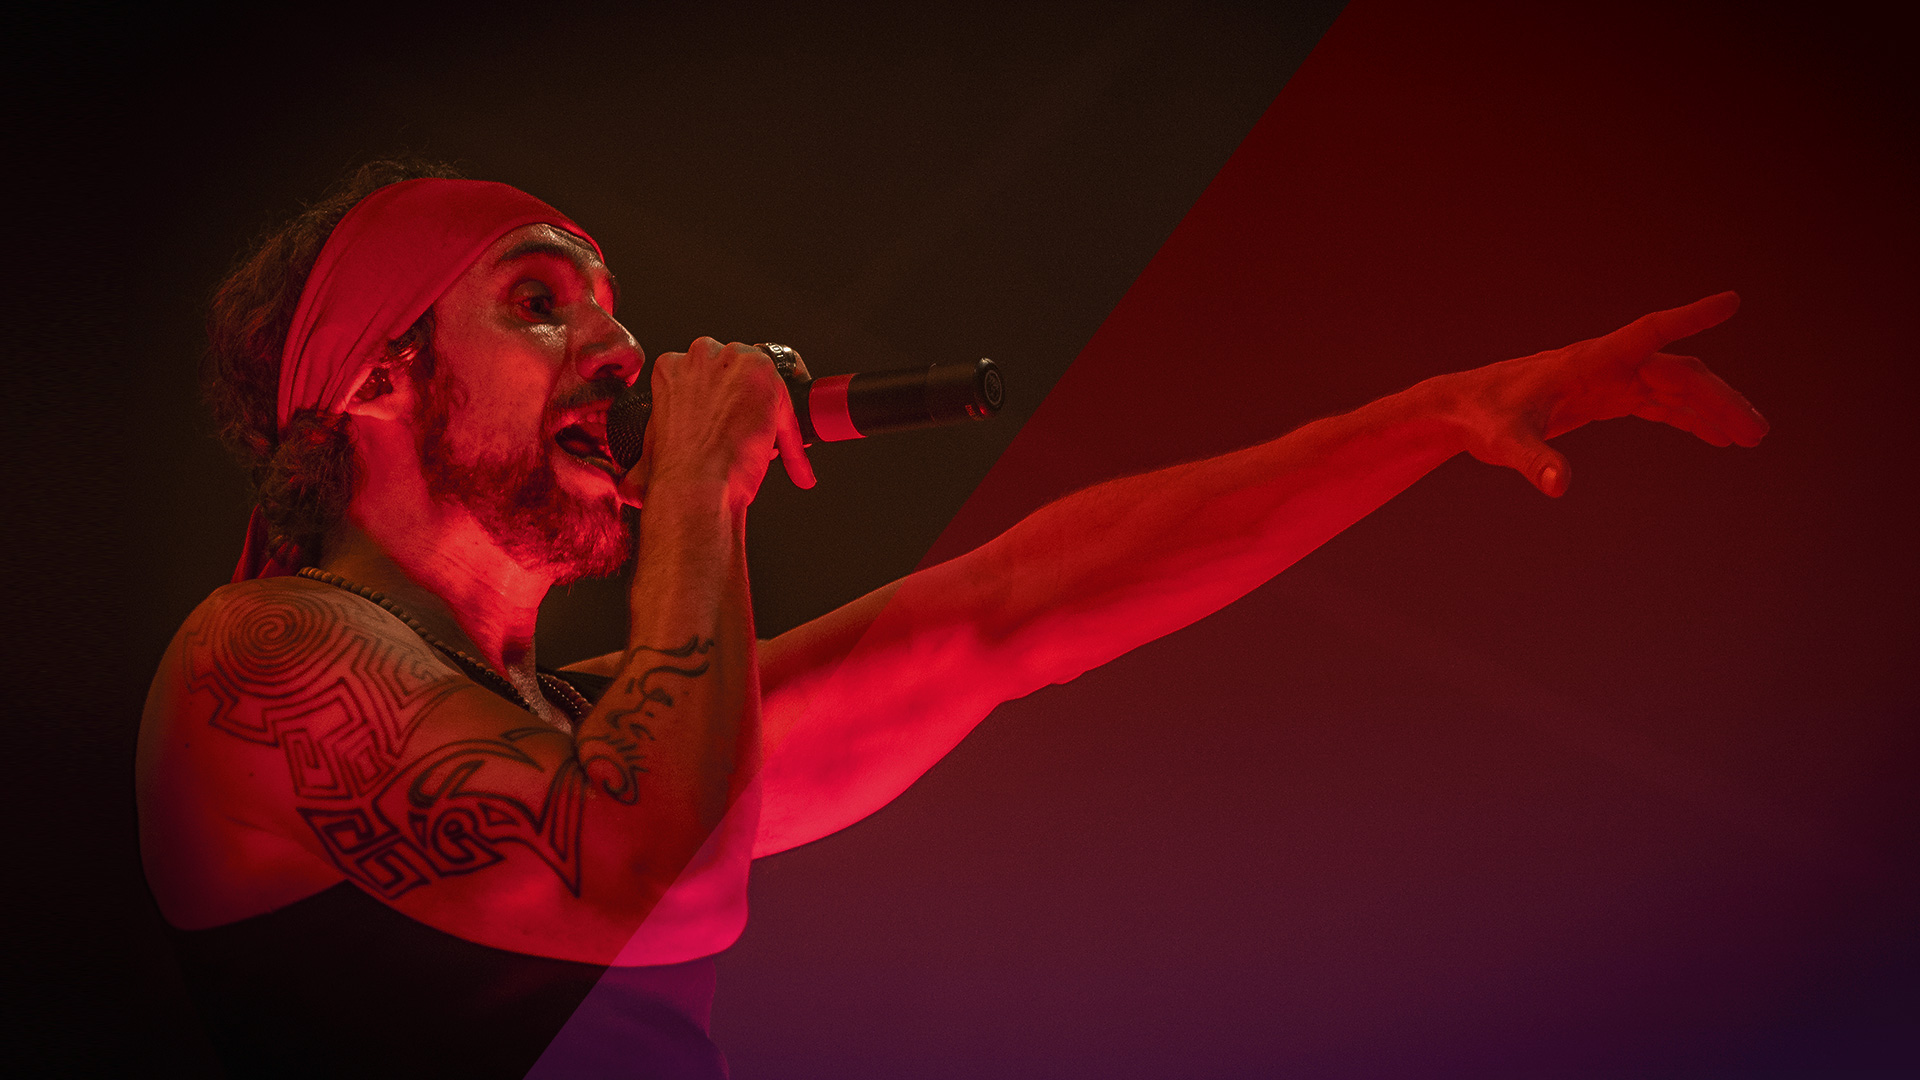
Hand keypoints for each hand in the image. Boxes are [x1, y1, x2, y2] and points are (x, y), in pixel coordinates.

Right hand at [621, 337, 816, 507]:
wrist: (694, 484)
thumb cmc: (674, 474)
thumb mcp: (652, 449)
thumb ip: (652, 451)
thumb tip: (630, 485)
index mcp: (669, 368)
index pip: (709, 372)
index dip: (723, 400)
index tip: (727, 421)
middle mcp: (699, 355)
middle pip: (738, 369)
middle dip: (746, 400)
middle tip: (749, 433)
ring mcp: (732, 360)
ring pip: (764, 382)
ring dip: (770, 414)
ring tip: (766, 447)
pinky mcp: (761, 372)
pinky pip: (785, 400)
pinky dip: (790, 431)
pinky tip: (788, 456)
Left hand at [1443, 291, 1768, 495]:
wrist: (1460, 410)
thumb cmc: (1480, 419)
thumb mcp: (1505, 443)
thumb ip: (1534, 462)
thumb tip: (1559, 487)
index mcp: (1587, 361)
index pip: (1649, 332)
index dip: (1690, 317)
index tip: (1732, 301)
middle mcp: (1603, 365)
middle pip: (1677, 373)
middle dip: (1719, 400)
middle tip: (1757, 433)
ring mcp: (1605, 380)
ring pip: (1672, 388)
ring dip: (1711, 411)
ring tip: (1749, 439)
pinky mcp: (1601, 397)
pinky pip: (1655, 403)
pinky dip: (1686, 417)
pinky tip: (1713, 437)